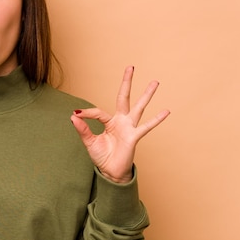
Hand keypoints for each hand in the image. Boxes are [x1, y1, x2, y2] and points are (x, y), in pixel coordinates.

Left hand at [70, 66, 169, 182]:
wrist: (110, 172)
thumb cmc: (102, 157)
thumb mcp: (89, 142)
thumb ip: (83, 129)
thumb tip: (73, 115)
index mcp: (109, 122)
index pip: (98, 112)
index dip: (87, 113)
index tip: (76, 114)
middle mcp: (121, 121)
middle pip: (123, 97)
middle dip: (127, 82)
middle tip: (131, 67)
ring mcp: (129, 128)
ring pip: (138, 107)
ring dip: (147, 95)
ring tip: (155, 82)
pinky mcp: (134, 137)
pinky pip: (146, 127)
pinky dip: (156, 120)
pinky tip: (166, 111)